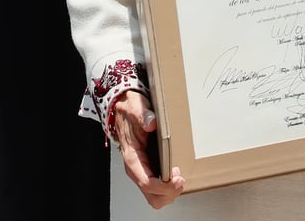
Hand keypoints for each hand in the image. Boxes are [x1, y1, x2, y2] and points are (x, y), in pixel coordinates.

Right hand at [113, 91, 184, 208]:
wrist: (124, 109)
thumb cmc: (129, 112)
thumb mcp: (135, 108)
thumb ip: (143, 116)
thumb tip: (152, 123)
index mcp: (132, 157)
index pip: (146, 182)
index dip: (163, 186)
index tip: (177, 179)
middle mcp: (136, 168)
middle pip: (151, 195)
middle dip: (168, 193)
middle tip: (180, 179)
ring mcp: (142, 170)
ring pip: (155, 195)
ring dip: (169, 192)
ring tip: (178, 178)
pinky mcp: (148, 169)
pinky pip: (157, 188)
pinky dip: (168, 187)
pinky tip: (175, 176)